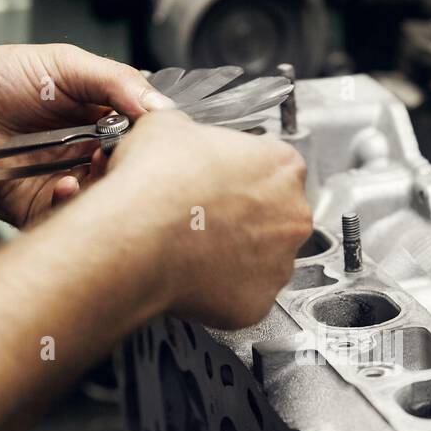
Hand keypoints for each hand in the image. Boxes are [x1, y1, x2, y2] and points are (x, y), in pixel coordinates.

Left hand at [0, 44, 174, 227]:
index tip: (154, 134)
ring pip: (104, 199)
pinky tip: (67, 184)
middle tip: (127, 155)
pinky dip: (73, 204)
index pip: (143, 135)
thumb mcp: (63, 63)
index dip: (151, 137)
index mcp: (99, 120)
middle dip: (132, 166)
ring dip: (105, 188)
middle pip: (128, 172)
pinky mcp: (41, 209)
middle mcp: (86, 154)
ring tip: (95, 167)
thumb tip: (159, 105)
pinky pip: (69, 218)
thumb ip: (114, 80)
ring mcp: (66, 182)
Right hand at [94, 111, 311, 328]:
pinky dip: (223, 290)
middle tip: (206, 217)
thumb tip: (179, 134)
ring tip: (196, 247)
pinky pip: (244, 298)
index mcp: (283, 165)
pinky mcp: (258, 304)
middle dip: (245, 218)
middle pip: (276, 216)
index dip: (242, 174)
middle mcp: (293, 216)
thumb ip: (191, 131)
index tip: (222, 182)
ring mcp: (281, 264)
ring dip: (237, 255)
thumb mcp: (168, 126)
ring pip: (263, 259)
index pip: (274, 167)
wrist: (136, 238)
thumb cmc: (155, 184)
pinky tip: (196, 275)